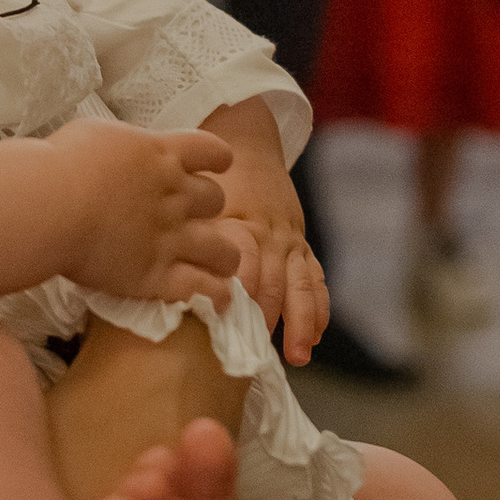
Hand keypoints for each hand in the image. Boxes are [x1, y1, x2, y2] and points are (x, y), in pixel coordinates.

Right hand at [46, 119, 240, 306]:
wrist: (50, 204)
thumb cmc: (61, 164)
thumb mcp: (98, 136)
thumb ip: (124, 148)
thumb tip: (123, 155)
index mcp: (161, 155)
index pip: (212, 151)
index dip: (216, 160)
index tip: (211, 167)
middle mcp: (175, 195)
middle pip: (216, 200)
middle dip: (207, 209)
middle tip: (190, 219)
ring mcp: (171, 238)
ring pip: (223, 250)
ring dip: (223, 257)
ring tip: (217, 266)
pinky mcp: (157, 276)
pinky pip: (204, 288)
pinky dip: (215, 294)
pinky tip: (216, 299)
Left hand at [200, 94, 327, 360]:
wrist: (248, 143)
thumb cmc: (213, 180)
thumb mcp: (200, 202)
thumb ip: (198, 238)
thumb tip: (181, 277)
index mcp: (246, 225)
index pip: (245, 266)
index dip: (240, 295)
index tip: (230, 324)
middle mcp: (273, 236)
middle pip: (274, 283)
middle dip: (268, 318)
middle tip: (255, 353)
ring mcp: (291, 242)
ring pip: (301, 285)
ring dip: (300, 322)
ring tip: (296, 356)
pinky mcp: (302, 246)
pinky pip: (316, 279)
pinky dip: (318, 309)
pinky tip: (314, 335)